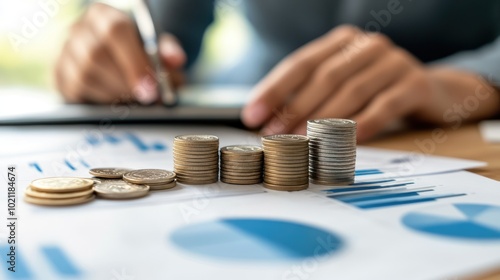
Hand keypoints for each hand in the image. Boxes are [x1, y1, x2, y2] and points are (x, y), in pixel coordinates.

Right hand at [55, 3, 185, 103]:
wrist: (116, 59)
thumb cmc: (138, 51)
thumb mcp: (156, 47)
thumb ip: (168, 51)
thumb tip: (176, 59)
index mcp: (103, 14)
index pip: (115, 30)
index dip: (135, 62)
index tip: (152, 88)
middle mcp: (79, 29)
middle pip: (95, 55)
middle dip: (125, 83)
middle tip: (147, 100)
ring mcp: (64, 51)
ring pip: (84, 76)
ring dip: (115, 94)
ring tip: (135, 100)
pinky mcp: (58, 74)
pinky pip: (74, 91)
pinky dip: (100, 101)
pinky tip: (116, 102)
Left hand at [242, 25, 498, 141]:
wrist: (432, 92)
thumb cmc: (374, 92)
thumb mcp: (342, 87)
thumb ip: (309, 97)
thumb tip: (268, 122)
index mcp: (341, 42)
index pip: (300, 64)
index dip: (274, 90)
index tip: (252, 116)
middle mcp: (366, 45)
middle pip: (324, 77)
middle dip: (295, 108)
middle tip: (275, 134)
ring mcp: (393, 62)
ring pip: (352, 91)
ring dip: (324, 119)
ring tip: (303, 141)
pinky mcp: (416, 83)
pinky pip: (385, 105)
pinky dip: (365, 122)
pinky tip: (349, 140)